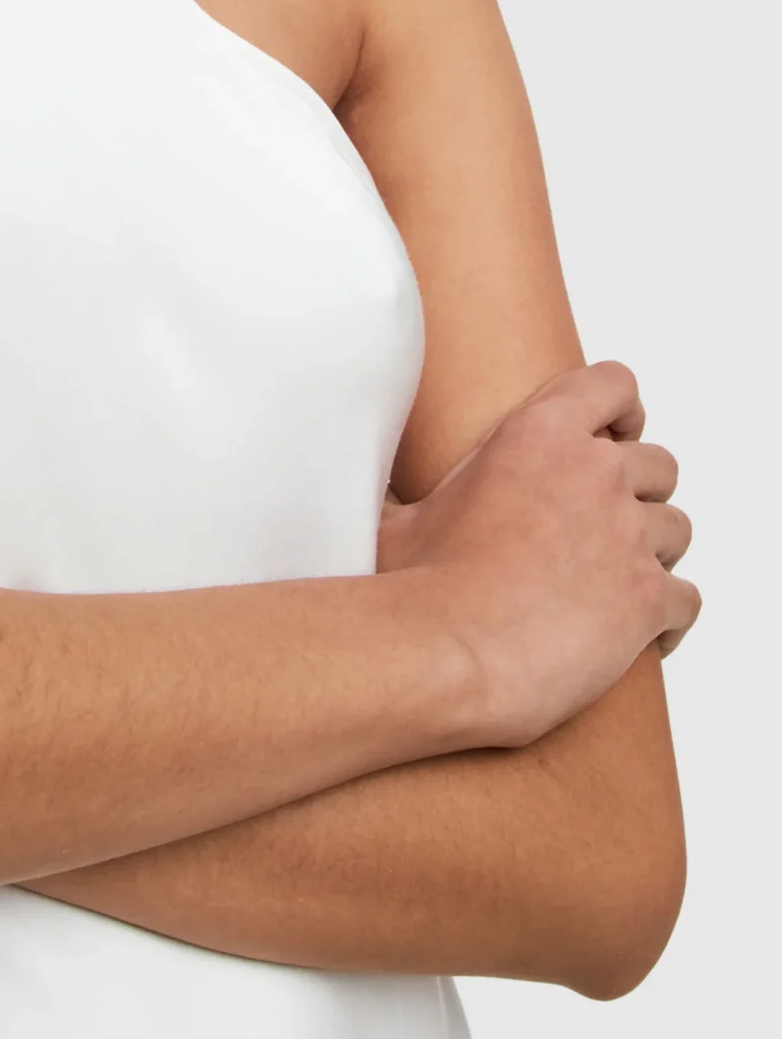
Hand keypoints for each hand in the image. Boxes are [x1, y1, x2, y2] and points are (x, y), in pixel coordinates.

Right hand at [378, 360, 697, 745]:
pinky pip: (687, 599)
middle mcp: (595, 474)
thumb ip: (392, 488)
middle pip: (658, 463)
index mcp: (537, 435)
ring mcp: (628, 536)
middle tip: (599, 529)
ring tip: (614, 584)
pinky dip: (668, 617)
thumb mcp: (394, 516)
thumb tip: (351, 481)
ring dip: (652, 553)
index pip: (613, 385)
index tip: (612, 433)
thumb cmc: (412, 585)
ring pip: (677, 529)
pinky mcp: (648, 599)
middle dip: (637, 493)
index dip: (620, 410)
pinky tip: (639, 636)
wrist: (446, 653)